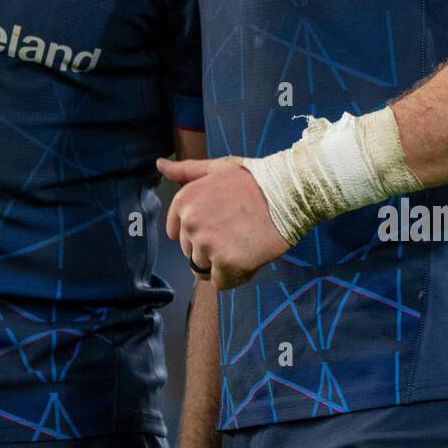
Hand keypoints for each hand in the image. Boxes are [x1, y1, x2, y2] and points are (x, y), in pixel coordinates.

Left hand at [156, 154, 288, 289]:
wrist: (287, 193)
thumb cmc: (254, 179)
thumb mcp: (216, 168)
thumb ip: (186, 171)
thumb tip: (159, 164)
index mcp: (184, 201)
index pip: (177, 235)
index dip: (200, 233)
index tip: (220, 223)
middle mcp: (190, 223)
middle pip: (191, 253)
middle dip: (211, 248)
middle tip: (237, 232)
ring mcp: (208, 244)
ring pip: (204, 269)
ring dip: (222, 264)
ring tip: (244, 244)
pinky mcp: (227, 262)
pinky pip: (221, 283)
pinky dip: (235, 276)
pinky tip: (249, 258)